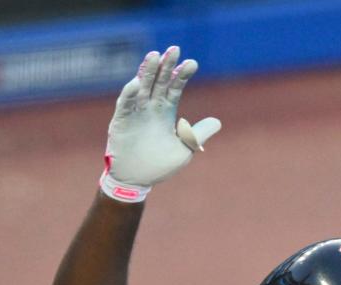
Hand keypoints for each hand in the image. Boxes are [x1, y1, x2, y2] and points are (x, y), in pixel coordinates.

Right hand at [100, 46, 221, 201]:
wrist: (137, 179)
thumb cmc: (159, 164)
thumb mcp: (184, 149)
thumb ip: (198, 134)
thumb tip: (218, 122)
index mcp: (166, 112)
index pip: (175, 88)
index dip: (182, 75)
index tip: (192, 63)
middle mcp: (150, 107)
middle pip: (159, 81)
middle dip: (166, 65)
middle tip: (174, 49)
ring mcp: (135, 112)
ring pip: (141, 87)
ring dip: (147, 72)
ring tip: (154, 56)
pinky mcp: (121, 121)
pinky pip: (125, 104)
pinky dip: (130, 93)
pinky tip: (137, 82)